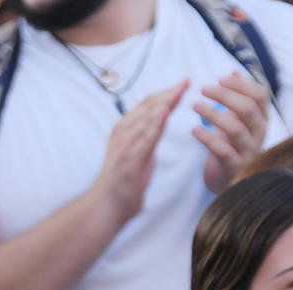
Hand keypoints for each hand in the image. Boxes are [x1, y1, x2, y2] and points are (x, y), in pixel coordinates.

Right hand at [94, 83, 186, 222]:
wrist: (106, 205)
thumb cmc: (123, 180)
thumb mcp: (138, 151)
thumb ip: (147, 134)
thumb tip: (160, 120)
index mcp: (124, 128)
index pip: (147, 104)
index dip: (166, 92)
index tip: (183, 83)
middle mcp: (123, 132)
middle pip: (148, 106)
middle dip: (168, 93)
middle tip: (186, 81)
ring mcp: (125, 145)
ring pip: (147, 118)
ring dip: (164, 103)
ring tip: (179, 90)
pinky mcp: (128, 159)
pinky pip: (144, 138)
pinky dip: (154, 124)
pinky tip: (165, 113)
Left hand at [195, 72, 270, 193]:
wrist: (228, 180)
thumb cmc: (232, 144)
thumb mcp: (237, 119)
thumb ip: (238, 97)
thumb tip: (234, 70)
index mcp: (262, 120)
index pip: (260, 96)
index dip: (241, 84)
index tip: (220, 78)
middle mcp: (260, 135)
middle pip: (248, 109)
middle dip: (225, 95)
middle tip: (204, 88)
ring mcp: (249, 153)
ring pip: (235, 129)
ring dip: (213, 114)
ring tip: (195, 105)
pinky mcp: (235, 168)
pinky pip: (222, 151)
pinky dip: (207, 138)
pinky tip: (193, 130)